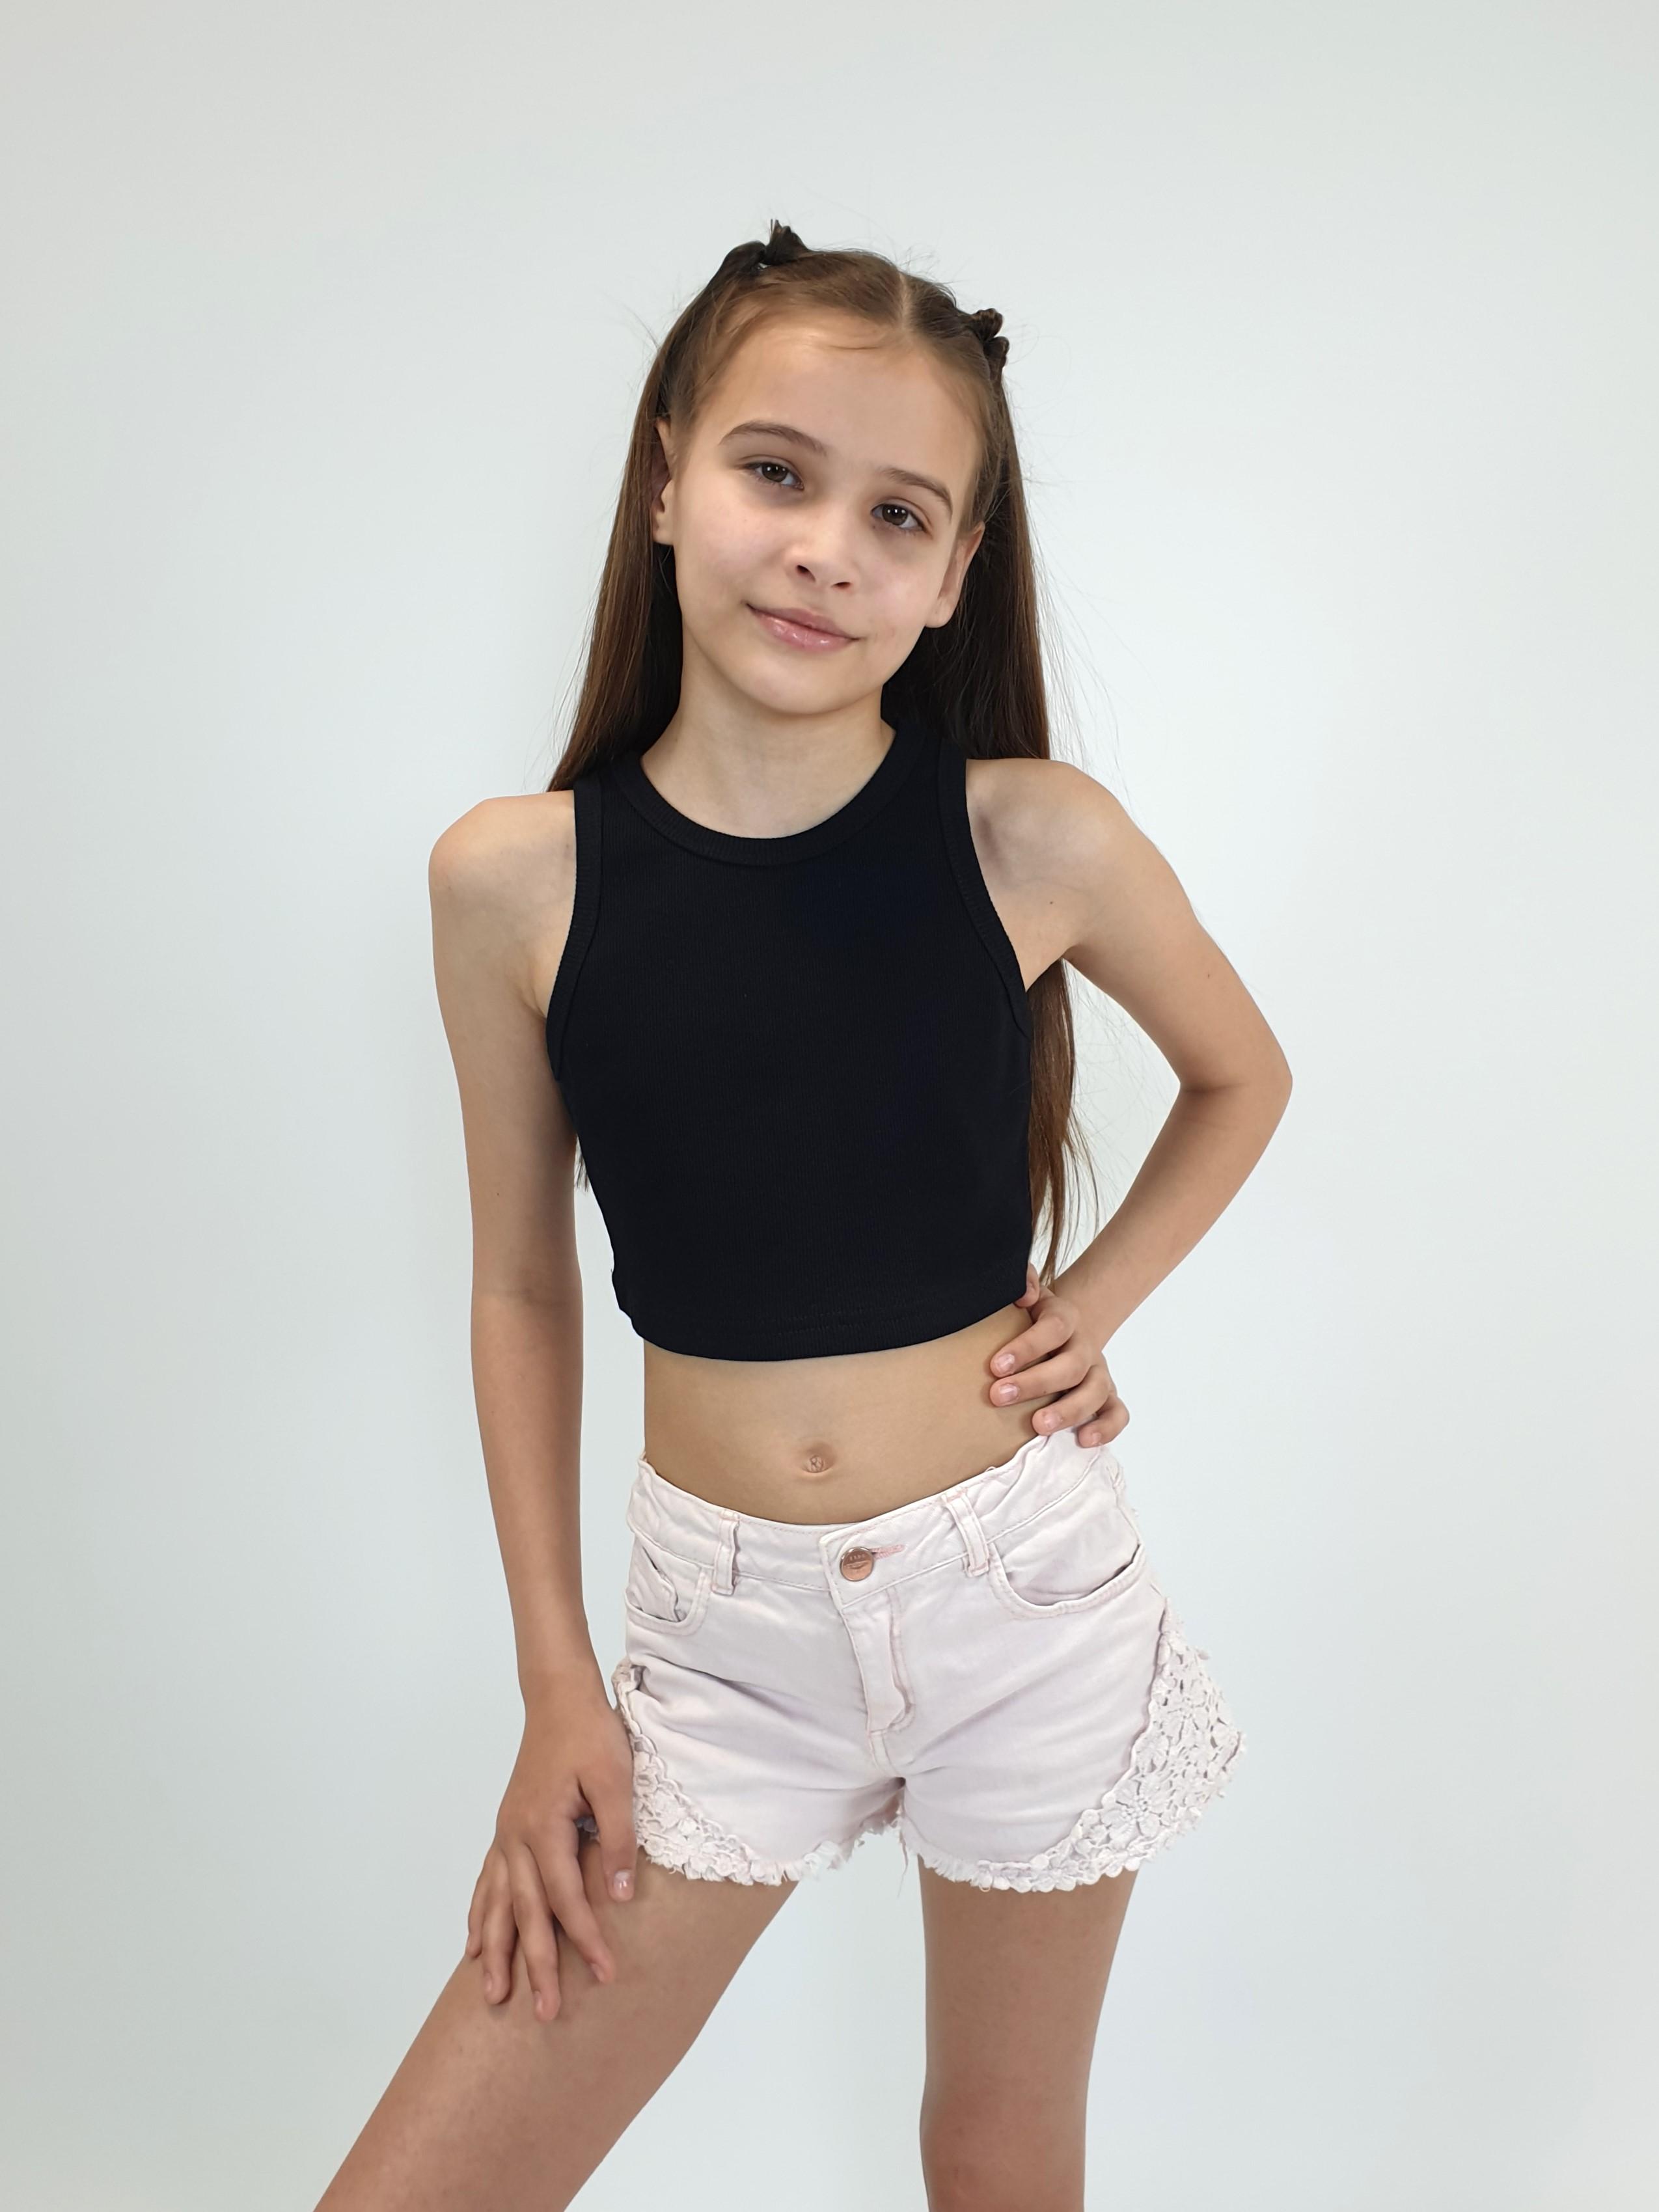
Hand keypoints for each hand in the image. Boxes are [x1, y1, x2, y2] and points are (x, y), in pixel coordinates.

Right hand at [465, 1682, 637, 2022]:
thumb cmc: (591, 1734)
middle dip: (536, 1965)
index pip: (566, 1899)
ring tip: (492, 1996)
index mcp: (543, 1827)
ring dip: (497, 1951)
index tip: (604, 1975)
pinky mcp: (507, 1828)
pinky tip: (474, 1943)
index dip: (586, 1939)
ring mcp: (506, 1834)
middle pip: (527, 1913)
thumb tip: (618, 1895)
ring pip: (498, 1904)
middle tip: (545, 2013)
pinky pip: (488, 1882)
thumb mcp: (616, 1779)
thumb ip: (618, 1836)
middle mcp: (516, 1837)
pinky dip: (481, 1915)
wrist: (559, 1698)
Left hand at [986, 1265, 1128, 1446]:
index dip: (1027, 1346)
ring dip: (1068, 1410)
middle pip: (1071, 1365)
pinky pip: (1116, 1414)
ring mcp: (1099, 1373)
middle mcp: (1085, 1346)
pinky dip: (1106, 1428)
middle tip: (999, 1396)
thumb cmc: (1029, 1320)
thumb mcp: (1023, 1297)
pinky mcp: (1107, 1397)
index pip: (1054, 1328)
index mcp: (1064, 1318)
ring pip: (1095, 1392)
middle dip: (1035, 1383)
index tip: (995, 1365)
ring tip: (1037, 1425)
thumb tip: (1022, 1294)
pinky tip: (1083, 1441)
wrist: (1059, 1331)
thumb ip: (1021, 1283)